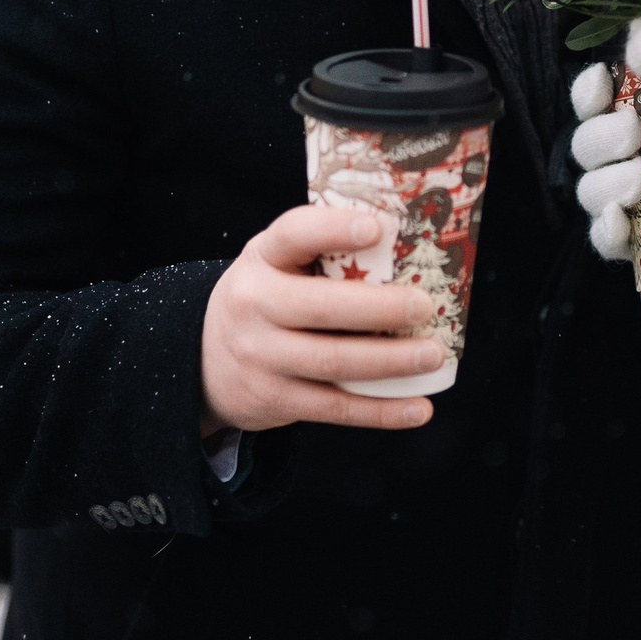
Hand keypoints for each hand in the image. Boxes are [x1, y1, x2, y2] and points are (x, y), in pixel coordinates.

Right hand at [200, 204, 445, 434]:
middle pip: (319, 307)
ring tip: (433, 355)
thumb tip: (412, 247)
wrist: (206, 362)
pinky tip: (419, 408)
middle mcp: (254, 305)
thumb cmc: (268, 297)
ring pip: (331, 362)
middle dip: (379, 308)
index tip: (378, 228)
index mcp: (262, 258)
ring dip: (389, 361)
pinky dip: (381, 411)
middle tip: (426, 306)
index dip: (333, 229)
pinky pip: (334, 408)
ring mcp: (261, 357)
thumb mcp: (278, 263)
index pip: (292, 234)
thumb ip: (323, 252)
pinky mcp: (275, 400)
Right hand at [570, 62, 640, 259]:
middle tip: (632, 132)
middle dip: (603, 135)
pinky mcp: (628, 243)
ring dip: (607, 182)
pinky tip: (620, 219)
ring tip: (638, 178)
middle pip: (585, 143)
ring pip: (588, 190)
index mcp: (627, 122)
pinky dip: (607, 230)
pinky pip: (602, 239)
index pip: (592, 100)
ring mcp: (616, 203)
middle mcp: (614, 160)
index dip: (589, 90)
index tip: (603, 79)